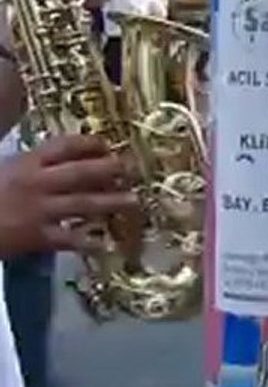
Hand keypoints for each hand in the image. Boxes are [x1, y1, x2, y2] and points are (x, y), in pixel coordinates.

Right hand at [0, 135, 137, 257]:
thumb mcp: (2, 169)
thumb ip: (30, 163)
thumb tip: (59, 159)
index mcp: (26, 162)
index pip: (65, 146)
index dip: (90, 143)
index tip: (108, 145)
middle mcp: (37, 182)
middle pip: (82, 172)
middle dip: (110, 169)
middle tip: (133, 168)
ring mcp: (39, 210)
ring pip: (84, 204)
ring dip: (112, 202)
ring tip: (135, 201)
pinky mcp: (37, 237)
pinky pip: (70, 238)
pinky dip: (90, 241)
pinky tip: (108, 243)